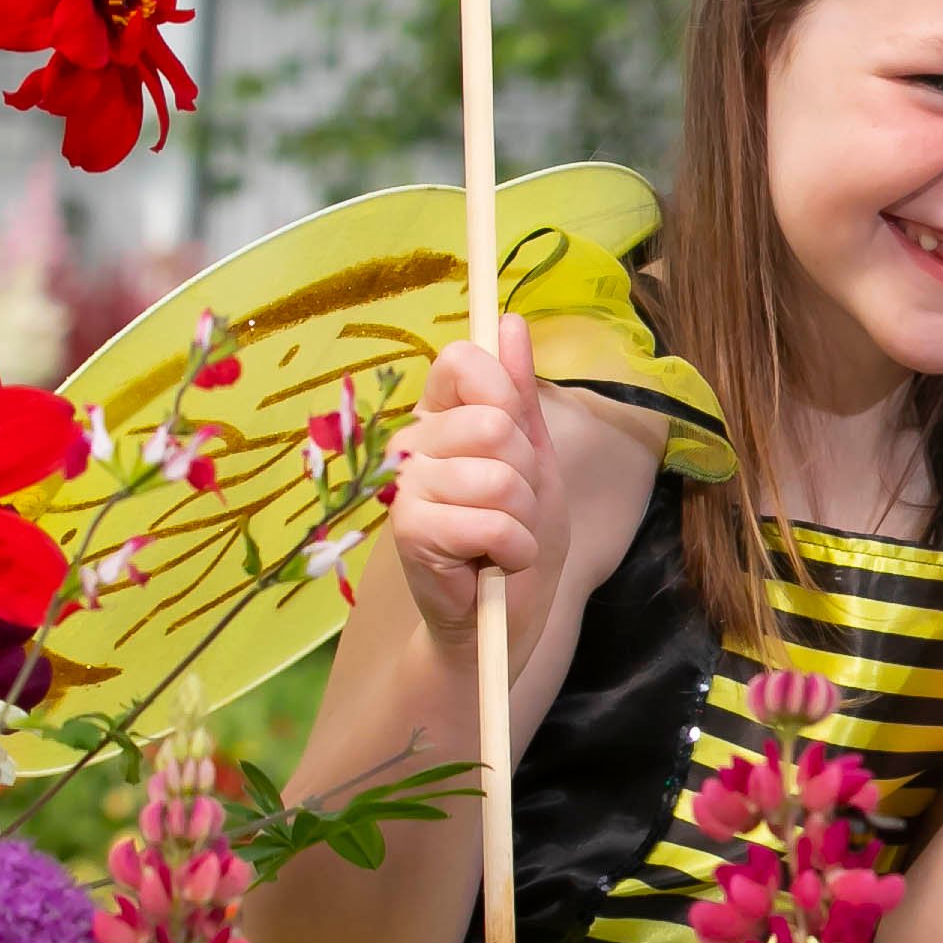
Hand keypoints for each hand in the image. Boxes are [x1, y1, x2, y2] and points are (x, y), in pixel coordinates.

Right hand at [383, 340, 556, 649]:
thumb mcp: (535, 460)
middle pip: (494, 423)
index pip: (463, 361)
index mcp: (442, 416)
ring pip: (499, 476)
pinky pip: (489, 521)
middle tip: (514, 509)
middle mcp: (414, 442)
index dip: (503, 394)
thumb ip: (520, 394)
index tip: (514, 438)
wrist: (501, 620)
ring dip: (524, 520)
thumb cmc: (518, 539)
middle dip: (527, 475)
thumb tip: (509, 322)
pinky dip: (513, 548)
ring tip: (504, 540)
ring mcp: (408, 485)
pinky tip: (493, 563)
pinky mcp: (409, 530)